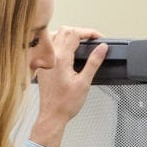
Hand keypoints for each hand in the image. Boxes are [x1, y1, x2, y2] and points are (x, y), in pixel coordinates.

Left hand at [30, 26, 107, 146]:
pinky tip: (67, 49)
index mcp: (61, 58)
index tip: (99, 38)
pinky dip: (60, 41)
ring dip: (69, 34)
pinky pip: (50, 45)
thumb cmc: (65, 104)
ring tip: (81, 42)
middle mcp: (51, 56)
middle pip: (65, 30)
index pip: (75, 34)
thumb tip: (102, 48)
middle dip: (80, 32)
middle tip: (92, 40)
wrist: (52, 115)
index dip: (89, 33)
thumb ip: (94, 62)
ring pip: (56, 35)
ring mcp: (46, 60)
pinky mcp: (43, 65)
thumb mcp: (85, 82)